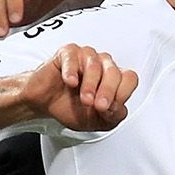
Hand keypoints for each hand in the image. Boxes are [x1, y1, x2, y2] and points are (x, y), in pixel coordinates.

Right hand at [21, 45, 136, 132]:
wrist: (44, 103)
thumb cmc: (70, 107)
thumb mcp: (97, 121)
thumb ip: (114, 116)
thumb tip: (117, 107)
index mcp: (113, 79)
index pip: (130, 79)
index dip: (122, 94)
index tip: (109, 109)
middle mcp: (103, 64)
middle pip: (115, 72)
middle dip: (108, 92)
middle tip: (98, 106)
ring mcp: (85, 56)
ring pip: (95, 65)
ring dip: (90, 85)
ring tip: (84, 100)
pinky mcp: (67, 53)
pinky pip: (73, 57)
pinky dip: (72, 71)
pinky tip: (70, 82)